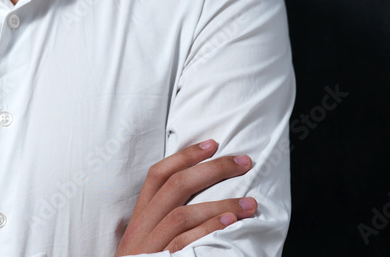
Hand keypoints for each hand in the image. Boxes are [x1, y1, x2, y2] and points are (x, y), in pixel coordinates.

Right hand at [115, 139, 256, 255]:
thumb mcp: (147, 245)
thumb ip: (167, 223)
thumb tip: (205, 201)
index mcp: (139, 220)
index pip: (157, 175)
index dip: (184, 156)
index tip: (212, 143)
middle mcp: (140, 230)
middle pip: (174, 187)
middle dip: (212, 169)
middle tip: (244, 162)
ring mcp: (148, 249)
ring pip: (182, 214)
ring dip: (221, 204)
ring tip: (250, 203)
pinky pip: (184, 244)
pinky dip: (208, 230)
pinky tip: (231, 223)